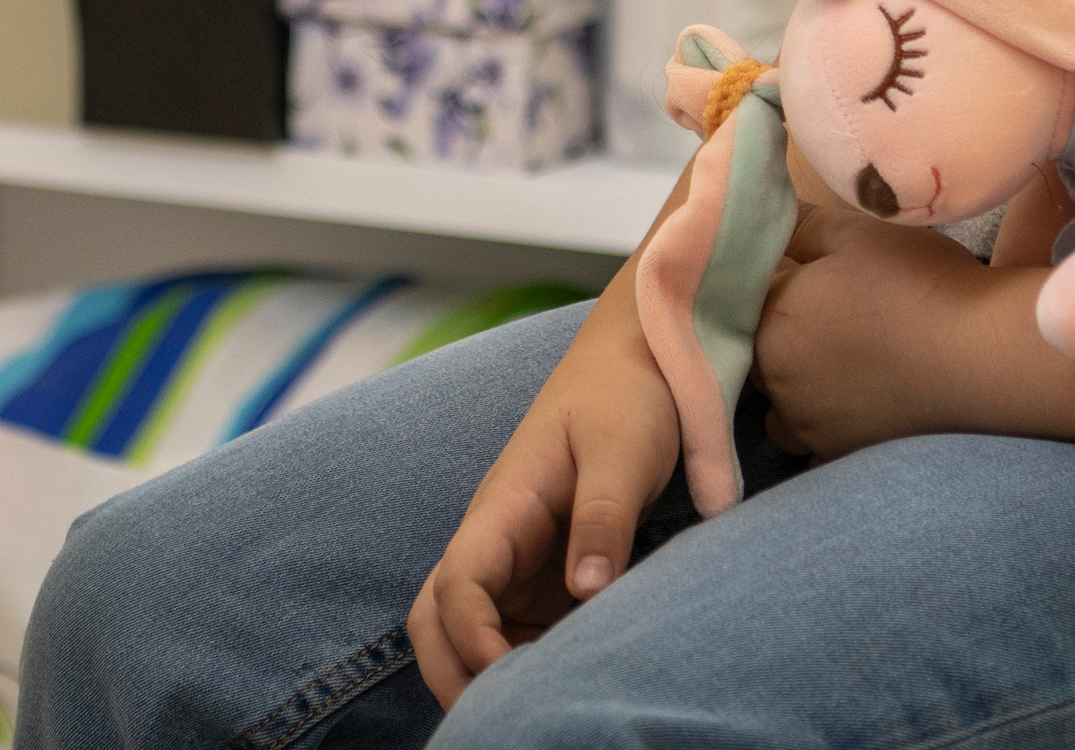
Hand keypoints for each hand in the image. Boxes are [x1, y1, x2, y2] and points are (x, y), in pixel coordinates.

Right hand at [406, 299, 680, 711]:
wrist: (640, 360)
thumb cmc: (626, 397)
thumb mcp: (623, 450)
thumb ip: (604, 517)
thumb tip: (588, 591)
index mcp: (503, 505)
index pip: (456, 585)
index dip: (470, 642)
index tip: (511, 680)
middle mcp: (496, 537)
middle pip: (434, 619)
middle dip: (452, 676)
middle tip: (504, 722)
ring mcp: (517, 557)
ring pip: (468, 630)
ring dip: (486, 674)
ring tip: (538, 711)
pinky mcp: (545, 569)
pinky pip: (513, 628)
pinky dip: (523, 663)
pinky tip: (567, 682)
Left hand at [755, 202, 997, 460]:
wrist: (981, 357)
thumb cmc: (916, 284)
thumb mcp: (853, 232)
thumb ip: (797, 225)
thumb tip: (766, 221)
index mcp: (771, 318)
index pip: (744, 295)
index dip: (772, 280)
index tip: (802, 273)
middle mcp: (777, 380)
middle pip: (755, 353)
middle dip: (777, 334)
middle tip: (827, 315)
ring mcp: (809, 427)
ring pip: (777, 408)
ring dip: (793, 390)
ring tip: (839, 366)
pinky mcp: (842, 458)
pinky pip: (812, 450)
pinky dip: (823, 433)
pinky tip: (855, 409)